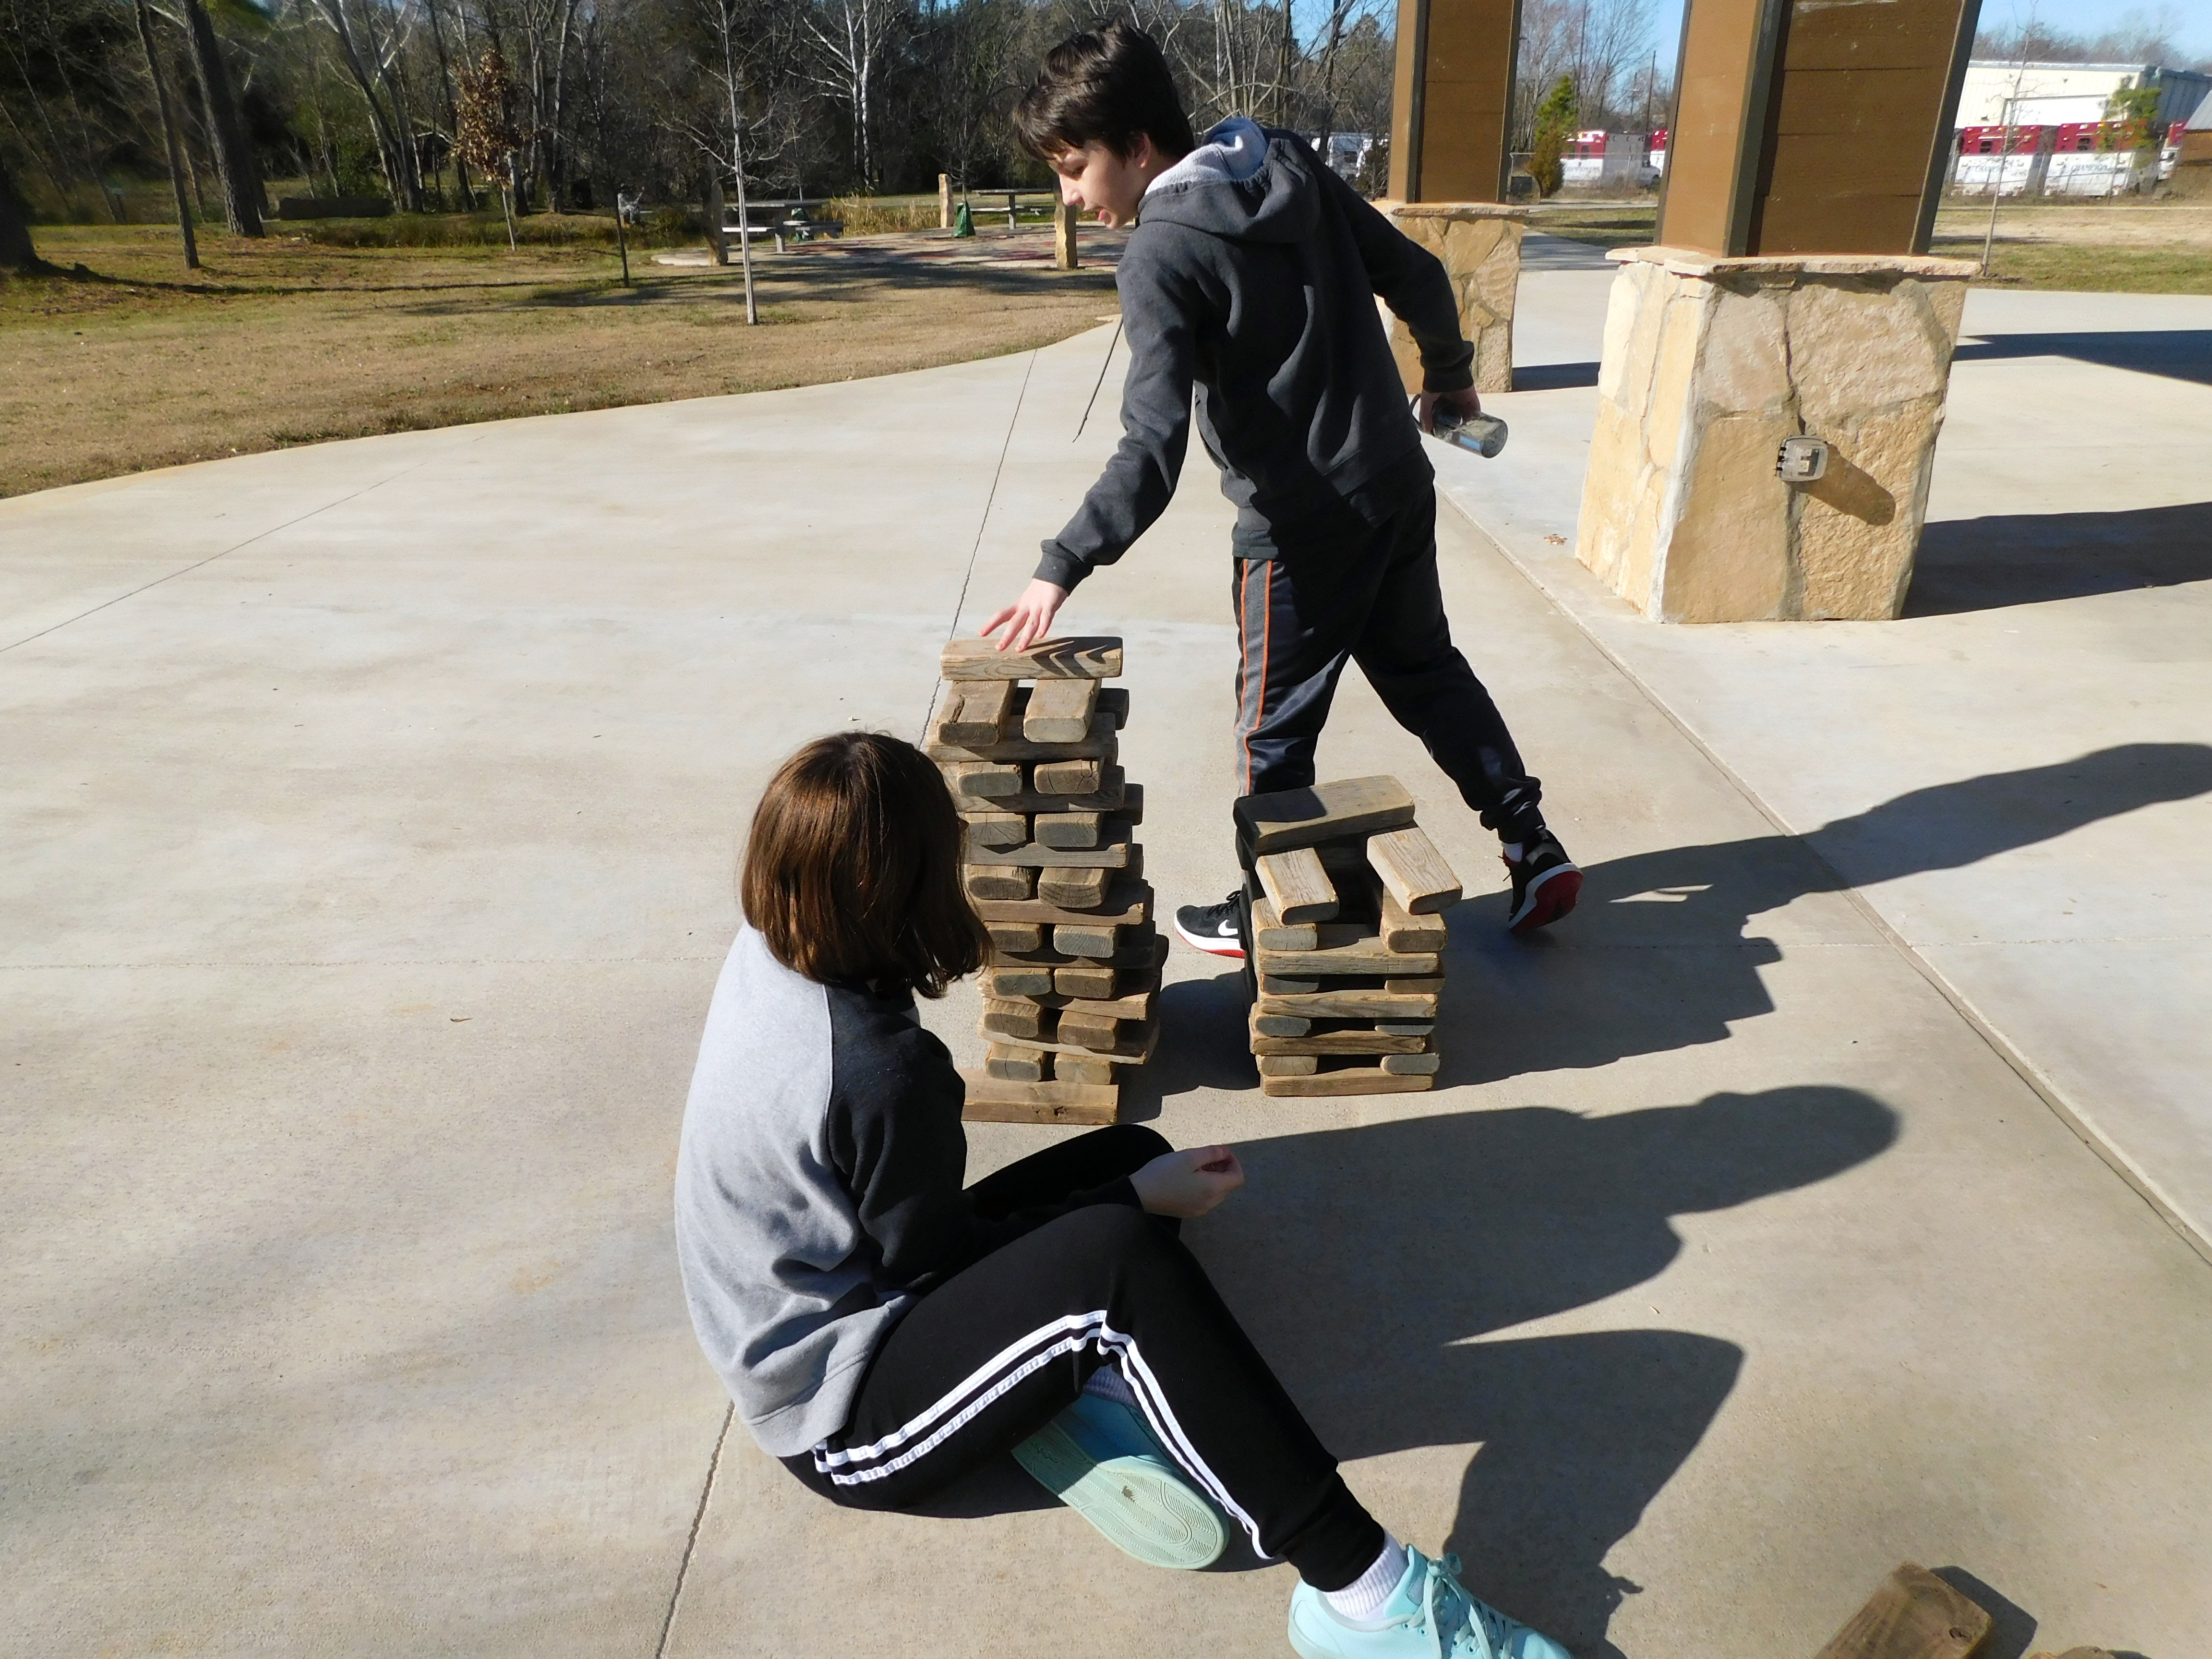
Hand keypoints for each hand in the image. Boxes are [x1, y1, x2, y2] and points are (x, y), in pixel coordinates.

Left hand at [981, 579, 1068, 653]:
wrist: (1054, 574)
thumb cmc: (1041, 592)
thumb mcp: (1028, 604)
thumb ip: (1022, 617)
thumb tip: (1013, 630)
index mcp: (1019, 606)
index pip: (1002, 615)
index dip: (991, 624)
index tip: (980, 633)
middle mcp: (1027, 607)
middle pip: (1015, 622)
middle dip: (1007, 636)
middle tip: (999, 648)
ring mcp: (1038, 606)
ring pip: (1030, 623)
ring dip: (1025, 637)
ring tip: (1019, 649)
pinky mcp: (1050, 604)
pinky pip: (1047, 616)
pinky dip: (1044, 626)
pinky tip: (1040, 635)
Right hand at [1129, 1146, 1244, 1218]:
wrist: (1139, 1195)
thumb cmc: (1164, 1173)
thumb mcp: (1189, 1156)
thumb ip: (1211, 1153)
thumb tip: (1225, 1153)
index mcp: (1213, 1189)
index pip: (1238, 1178)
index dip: (1234, 1162)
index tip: (1220, 1152)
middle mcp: (1210, 1203)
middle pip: (1228, 1185)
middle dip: (1223, 1168)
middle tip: (1207, 1156)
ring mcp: (1200, 1210)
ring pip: (1217, 1192)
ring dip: (1214, 1176)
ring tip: (1196, 1165)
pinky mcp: (1189, 1212)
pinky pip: (1206, 1197)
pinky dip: (1205, 1185)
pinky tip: (1189, 1177)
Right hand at [1416, 386, 1480, 433]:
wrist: (1448, 371)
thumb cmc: (1435, 384)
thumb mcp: (1426, 400)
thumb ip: (1425, 415)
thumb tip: (1427, 429)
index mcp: (1440, 403)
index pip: (1442, 418)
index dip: (1442, 427)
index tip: (1442, 435)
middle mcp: (1452, 403)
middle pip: (1454, 419)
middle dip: (1454, 427)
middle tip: (1454, 437)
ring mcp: (1463, 402)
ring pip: (1465, 417)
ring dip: (1465, 426)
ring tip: (1465, 436)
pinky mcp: (1472, 400)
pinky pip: (1475, 412)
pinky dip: (1475, 420)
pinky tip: (1474, 429)